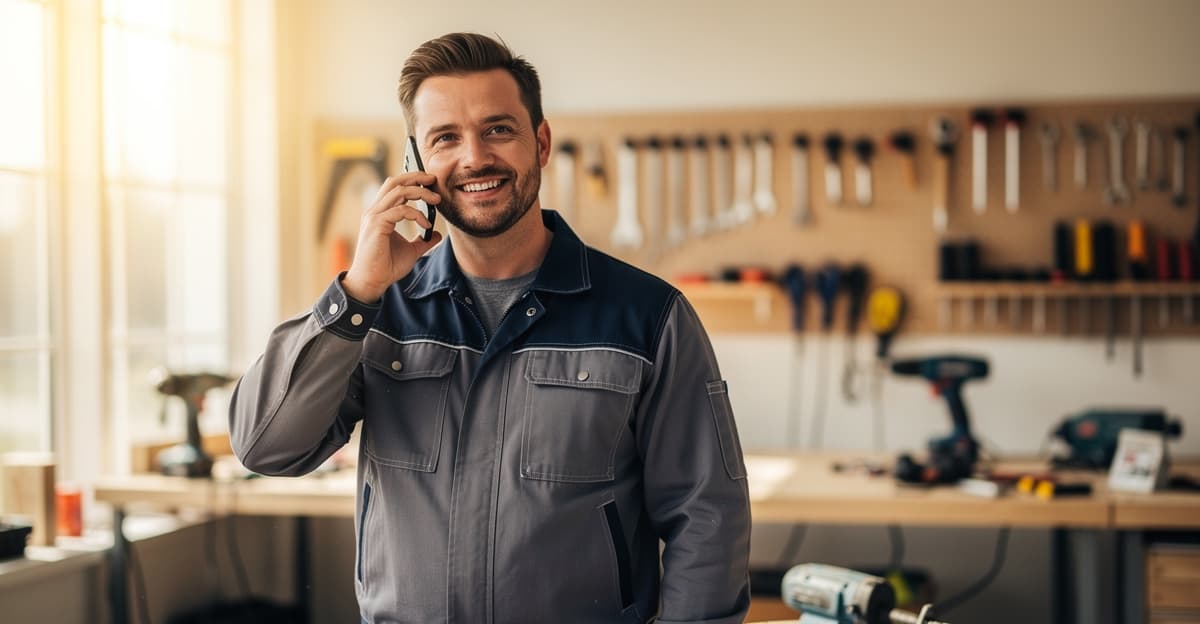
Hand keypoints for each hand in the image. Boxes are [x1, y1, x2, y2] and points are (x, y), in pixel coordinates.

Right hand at [342, 173, 442, 302]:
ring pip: (398, 191)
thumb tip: (436, 233)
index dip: (412, 180)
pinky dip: (417, 215)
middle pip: (395, 182)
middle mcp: (375, 211)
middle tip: (433, 179)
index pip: (394, 187)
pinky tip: (426, 225)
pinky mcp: (377, 225)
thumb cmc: (387, 267)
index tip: (430, 182)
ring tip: (436, 199)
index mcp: (380, 213)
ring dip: (420, 192)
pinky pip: (401, 210)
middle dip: (416, 177)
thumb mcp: (411, 251)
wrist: (373, 282)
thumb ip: (422, 240)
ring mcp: (374, 217)